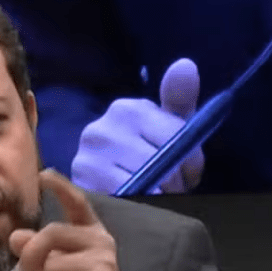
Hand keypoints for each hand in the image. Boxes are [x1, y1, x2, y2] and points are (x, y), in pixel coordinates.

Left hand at [10, 169, 168, 270]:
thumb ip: (36, 252)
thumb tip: (14, 236)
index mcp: (90, 233)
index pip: (76, 203)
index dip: (60, 187)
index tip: (43, 174)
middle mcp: (100, 240)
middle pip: (51, 233)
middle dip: (30, 255)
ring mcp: (104, 260)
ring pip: (52, 264)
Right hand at [71, 58, 204, 193]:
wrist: (107, 185)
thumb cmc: (146, 154)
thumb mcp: (168, 127)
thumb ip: (179, 98)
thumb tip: (186, 65)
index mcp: (126, 110)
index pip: (175, 137)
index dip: (190, 161)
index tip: (186, 171)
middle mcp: (101, 129)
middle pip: (159, 162)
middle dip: (172, 180)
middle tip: (168, 187)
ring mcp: (87, 158)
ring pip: (143, 183)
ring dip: (156, 195)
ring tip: (152, 194)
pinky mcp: (81, 185)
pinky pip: (124, 198)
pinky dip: (136, 204)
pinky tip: (135, 201)